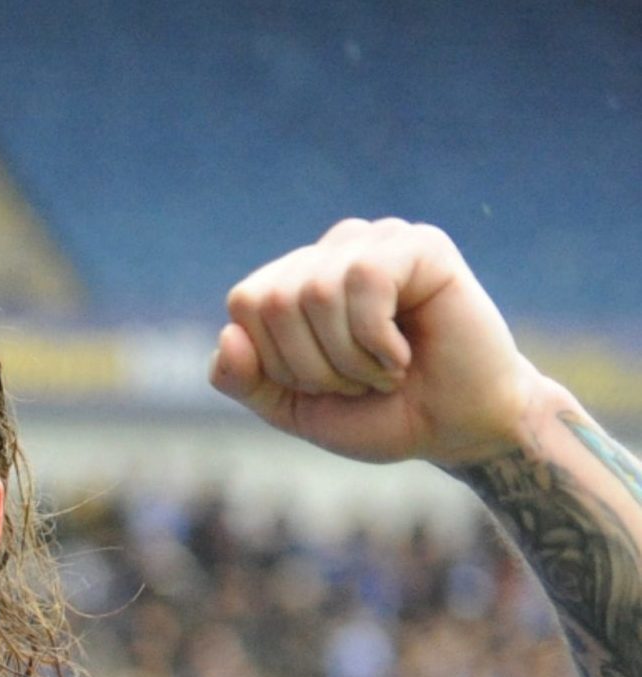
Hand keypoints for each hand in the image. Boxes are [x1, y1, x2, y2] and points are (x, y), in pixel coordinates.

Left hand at [210, 218, 544, 468]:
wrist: (454, 429)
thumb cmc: (376, 413)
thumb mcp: (290, 407)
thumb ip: (242, 379)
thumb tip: (228, 336)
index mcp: (297, 280)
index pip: (246, 303)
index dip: (274, 361)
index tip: (321, 384)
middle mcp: (335, 251)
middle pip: (274, 299)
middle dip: (310, 364)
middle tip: (357, 381)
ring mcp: (379, 242)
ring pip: (316, 291)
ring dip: (347, 357)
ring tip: (384, 370)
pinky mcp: (422, 245)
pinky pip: (365, 281)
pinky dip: (376, 339)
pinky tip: (403, 355)